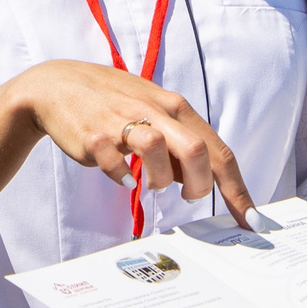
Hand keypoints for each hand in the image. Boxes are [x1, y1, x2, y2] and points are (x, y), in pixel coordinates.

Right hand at [12, 60, 254, 216]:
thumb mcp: (152, 113)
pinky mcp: (94, 135)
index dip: (237, 190)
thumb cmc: (111, 102)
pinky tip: (121, 176)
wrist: (56, 86)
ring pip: (158, 151)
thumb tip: (197, 180)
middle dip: (200, 185)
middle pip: (197, 150)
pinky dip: (122, 177)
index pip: (219, 151)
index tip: (250, 221)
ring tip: (149, 184)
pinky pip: (115, 164)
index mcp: (175, 108)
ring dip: (159, 179)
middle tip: (187, 198)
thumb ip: (177, 144)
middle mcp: (155, 111)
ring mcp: (123, 121)